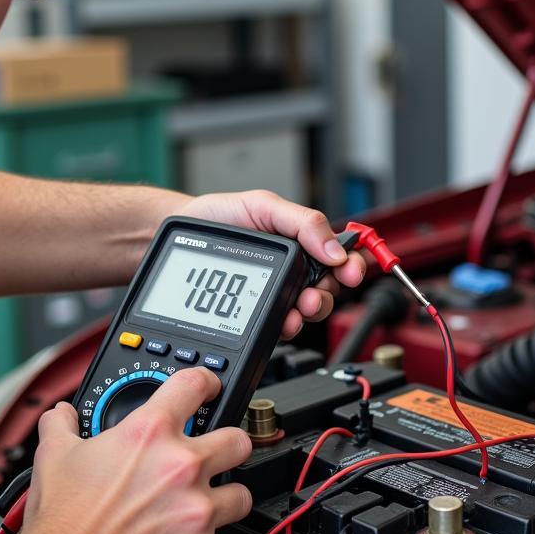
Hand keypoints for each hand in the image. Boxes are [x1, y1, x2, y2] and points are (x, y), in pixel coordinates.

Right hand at [12, 368, 251, 533]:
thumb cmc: (60, 523)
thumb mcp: (53, 456)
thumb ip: (62, 425)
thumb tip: (63, 413)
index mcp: (149, 434)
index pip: (195, 384)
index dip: (206, 382)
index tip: (208, 389)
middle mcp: (181, 467)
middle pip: (238, 440)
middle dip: (229, 447)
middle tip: (216, 459)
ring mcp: (197, 512)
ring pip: (242, 497)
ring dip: (226, 504)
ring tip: (205, 511)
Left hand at [182, 190, 366, 338]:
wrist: (182, 236)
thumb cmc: (220, 216)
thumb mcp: (264, 206)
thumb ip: (302, 222)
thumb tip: (335, 249)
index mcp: (301, 241)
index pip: (338, 257)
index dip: (351, 266)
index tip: (350, 272)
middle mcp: (293, 269)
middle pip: (327, 289)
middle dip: (325, 295)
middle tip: (313, 295)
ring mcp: (276, 293)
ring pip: (307, 311)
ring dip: (309, 313)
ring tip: (298, 310)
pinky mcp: (258, 313)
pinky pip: (281, 325)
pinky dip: (288, 327)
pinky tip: (283, 322)